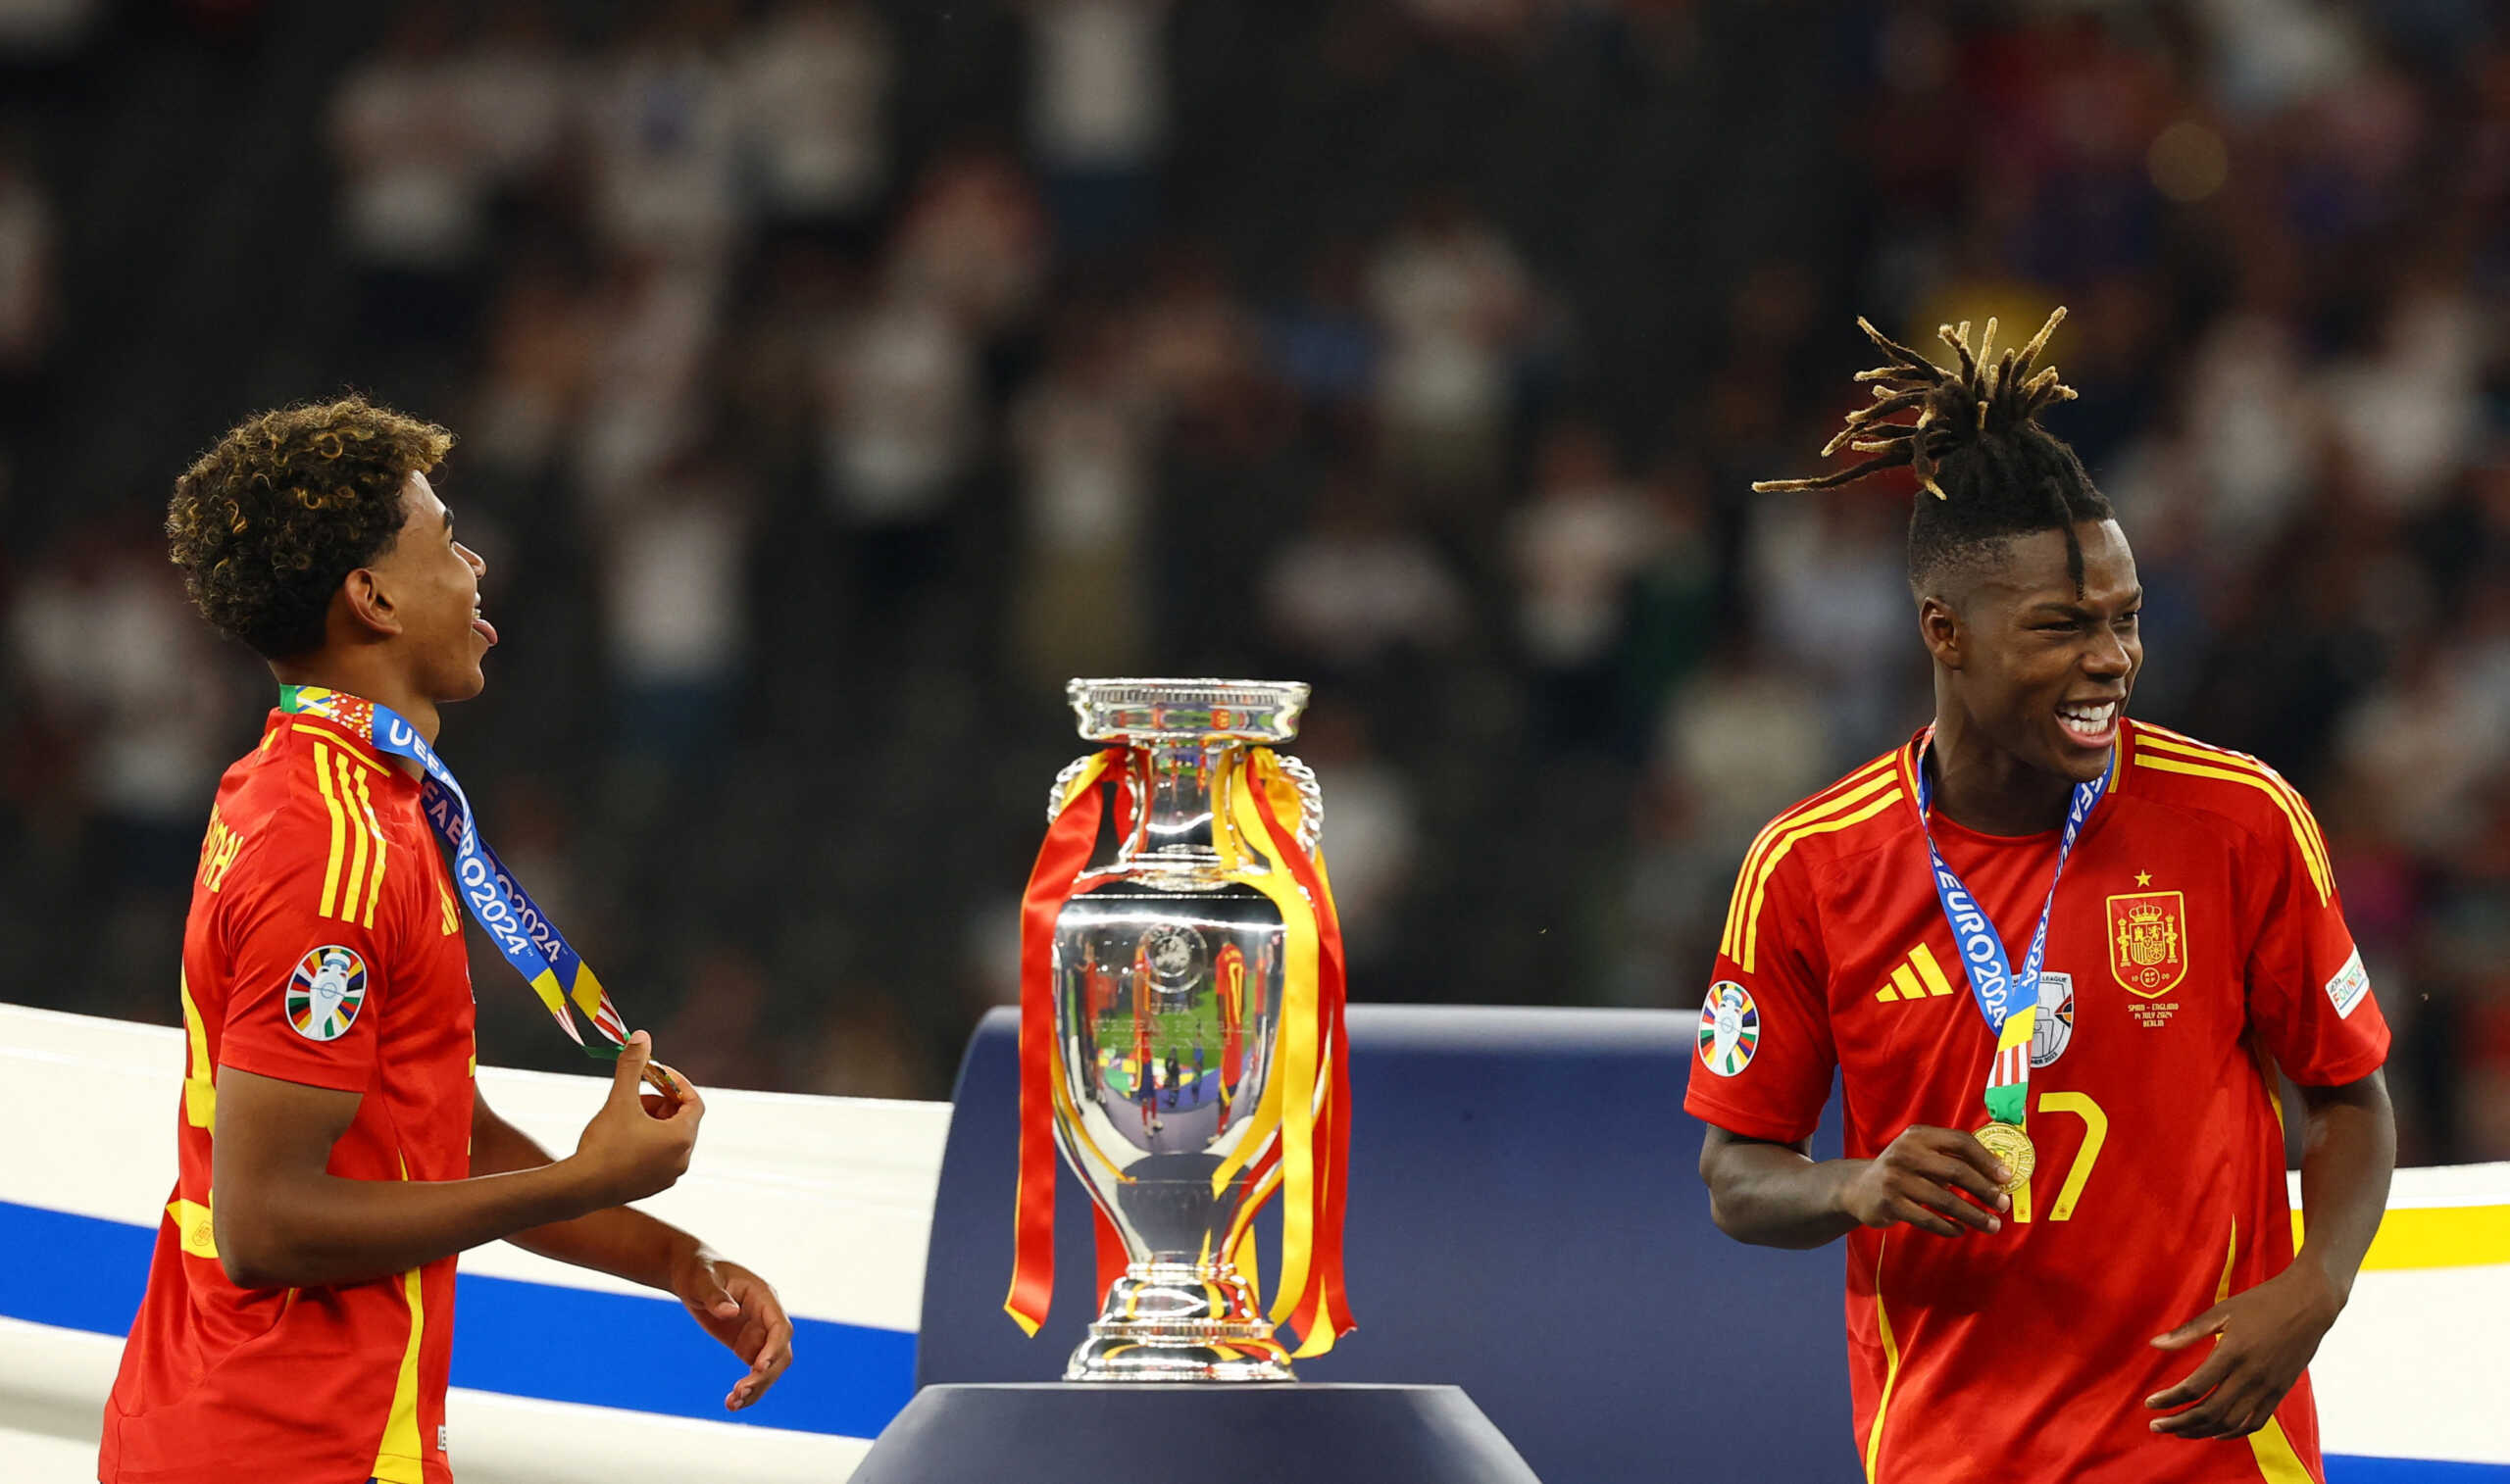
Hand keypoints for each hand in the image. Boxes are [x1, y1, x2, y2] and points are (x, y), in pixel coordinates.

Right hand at [569, 1032, 704, 1207]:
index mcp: (682, 1138)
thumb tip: (642, 1037)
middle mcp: (682, 1159)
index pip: (695, 1102)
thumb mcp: (620, 1099)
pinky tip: (620, 1138)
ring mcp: (669, 1176)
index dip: (677, 1084)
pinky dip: (647, 1141)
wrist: (581, 1188)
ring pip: (669, 1138)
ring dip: (653, 1121)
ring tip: (625, 1115)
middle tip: (636, 1093)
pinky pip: (659, 1156)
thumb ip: (633, 1067)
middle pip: (682, 1119)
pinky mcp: (653, 1187)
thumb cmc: (604, 1144)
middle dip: (661, 1101)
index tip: (656, 1074)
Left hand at [670, 1245, 795, 1411]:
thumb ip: (715, 1295)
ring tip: (732, 1404)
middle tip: (739, 1393)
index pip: (780, 1327)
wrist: (689, 1272)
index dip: (774, 1349)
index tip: (758, 1368)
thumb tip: (730, 1313)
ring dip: (757, 1388)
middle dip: (764, 1376)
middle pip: (780, 1353)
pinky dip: (747, 1389)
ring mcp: (759, 1333)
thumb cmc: (697, 1269)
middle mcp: (767, 1317)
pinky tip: (731, 1403)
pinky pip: (755, 1372)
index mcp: (763, 1297)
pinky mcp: (746, 1345)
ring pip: (770, 1368)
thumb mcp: (702, 1279)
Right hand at [1837, 1125, 2011, 1237]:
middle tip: (2003, 1205)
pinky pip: (1928, 1219)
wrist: (1859, 1188)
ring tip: (1992, 1225)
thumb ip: (1951, 1158)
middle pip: (1956, 1171)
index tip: (2007, 1177)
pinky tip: (1961, 1230)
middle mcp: (1905, 1153)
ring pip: (1945, 1200)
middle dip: (1985, 1190)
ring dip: (1974, 1215)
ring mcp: (1896, 1179)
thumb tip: (1998, 1175)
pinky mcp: (1890, 1204)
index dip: (1986, 1159)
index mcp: (1918, 1135)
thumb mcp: (1921, 1154)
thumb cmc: (1903, 1170)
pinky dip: (1949, 1227)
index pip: (1960, 1142)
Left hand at [2146, 1265, 2342, 1438]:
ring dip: (2202, 1431)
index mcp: (2232, 1351)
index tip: (2150, 1403)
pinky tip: (2215, 1433)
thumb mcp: (2222, 1310)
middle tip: (2156, 1426)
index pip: (2195, 1387)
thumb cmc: (2261, 1303)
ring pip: (2231, 1422)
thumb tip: (2154, 1344)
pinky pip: (2255, 1422)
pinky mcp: (2280, 1392)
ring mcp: (2268, 1386)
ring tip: (2179, 1432)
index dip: (2169, 1399)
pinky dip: (2233, 1432)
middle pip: (2210, 1411)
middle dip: (2179, 1423)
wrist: (2309, 1305)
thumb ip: (2188, 1331)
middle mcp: (2251, 1374)